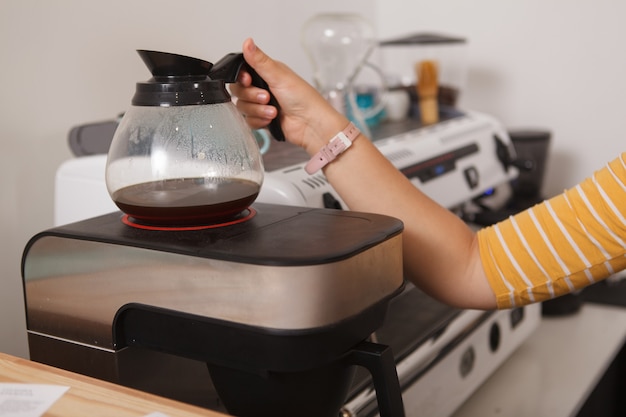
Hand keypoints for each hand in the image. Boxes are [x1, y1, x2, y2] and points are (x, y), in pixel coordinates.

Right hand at [231, 38, 349, 154]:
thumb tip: (248, 42)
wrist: (311, 124)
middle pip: (239, 90)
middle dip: (251, 96)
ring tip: (273, 111)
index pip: (242, 71)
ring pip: (243, 106)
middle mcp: (263, 87)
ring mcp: (262, 104)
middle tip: (267, 97)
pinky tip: (271, 119)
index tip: (248, 81)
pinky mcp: (263, 119)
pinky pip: (249, 120)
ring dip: (257, 110)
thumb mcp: (279, 76)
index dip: (241, 77)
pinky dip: (259, 121)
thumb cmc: (303, 98)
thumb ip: (260, 60)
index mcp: (268, 73)